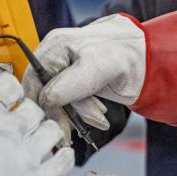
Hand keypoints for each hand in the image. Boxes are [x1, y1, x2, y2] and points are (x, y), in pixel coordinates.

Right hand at [0, 73, 73, 175]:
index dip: (10, 85)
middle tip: (23, 118)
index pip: (10, 87)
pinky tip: (64, 155)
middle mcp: (13, 129)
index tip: (9, 89)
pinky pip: (62, 164)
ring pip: (52, 131)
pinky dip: (66, 158)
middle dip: (29, 110)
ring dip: (49, 130)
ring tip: (42, 135)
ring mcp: (27, 154)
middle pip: (34, 109)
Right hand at [22, 15, 141, 135]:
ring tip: (99, 117)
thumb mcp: (94, 70)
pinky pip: (69, 102)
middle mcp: (53, 57)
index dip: (44, 108)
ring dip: (79, 114)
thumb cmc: (122, 53)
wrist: (144, 55)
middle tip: (82, 127)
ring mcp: (62, 69)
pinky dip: (83, 111)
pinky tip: (98, 114)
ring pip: (58, 101)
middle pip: (45, 94)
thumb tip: (44, 102)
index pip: (32, 84)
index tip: (59, 126)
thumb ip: (66, 87)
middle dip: (67, 112)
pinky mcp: (73, 81)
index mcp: (53, 48)